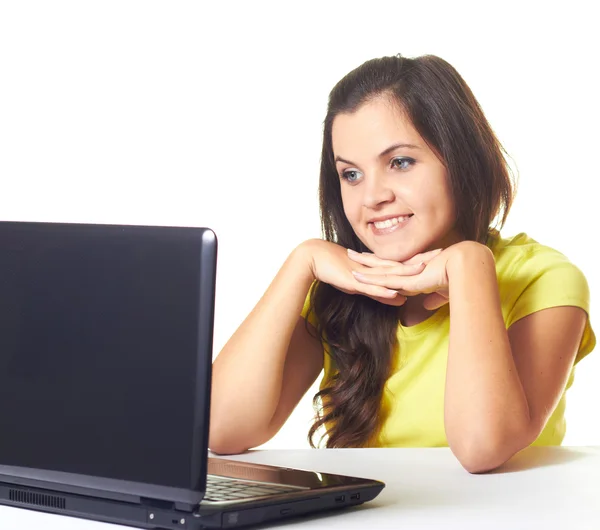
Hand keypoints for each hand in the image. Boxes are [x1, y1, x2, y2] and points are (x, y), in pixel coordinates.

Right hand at [300, 239, 441, 306]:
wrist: (314, 258)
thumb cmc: (336, 270)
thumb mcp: (361, 284)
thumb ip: (380, 292)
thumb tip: (399, 300)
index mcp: (377, 267)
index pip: (403, 262)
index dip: (421, 258)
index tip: (438, 254)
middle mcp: (374, 268)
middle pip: (402, 263)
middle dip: (421, 259)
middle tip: (442, 252)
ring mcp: (365, 274)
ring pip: (389, 274)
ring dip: (406, 272)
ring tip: (423, 270)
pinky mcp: (354, 282)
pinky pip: (372, 288)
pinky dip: (384, 291)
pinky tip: (395, 293)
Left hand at [348, 241, 489, 309]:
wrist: (465, 267)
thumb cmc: (459, 279)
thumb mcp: (443, 293)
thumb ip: (434, 299)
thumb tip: (427, 306)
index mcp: (415, 271)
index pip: (394, 267)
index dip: (382, 264)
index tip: (371, 260)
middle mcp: (407, 270)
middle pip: (382, 264)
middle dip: (366, 260)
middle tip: (351, 253)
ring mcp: (405, 274)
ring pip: (378, 269)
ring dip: (362, 266)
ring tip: (347, 259)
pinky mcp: (405, 280)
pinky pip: (382, 280)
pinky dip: (369, 279)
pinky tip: (356, 277)